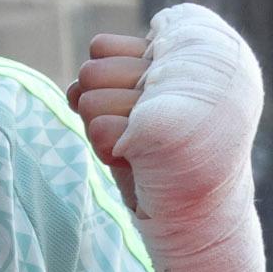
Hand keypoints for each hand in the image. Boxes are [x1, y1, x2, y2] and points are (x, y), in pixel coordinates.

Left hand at [67, 3, 264, 271]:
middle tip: (138, 137)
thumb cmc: (159, 171)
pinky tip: (140, 162)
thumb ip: (99, 89)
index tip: (135, 116)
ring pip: (89, 93)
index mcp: (177, 58)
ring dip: (103, 129)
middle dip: (100, 107)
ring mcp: (179, 92)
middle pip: (91, 69)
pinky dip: (108, 150)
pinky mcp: (162, 124)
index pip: (101, 48)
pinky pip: (97, 126)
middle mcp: (185, 67)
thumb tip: (74, 88)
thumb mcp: (125, 118)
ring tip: (141, 149)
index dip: (104, 85)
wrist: (197, 223)